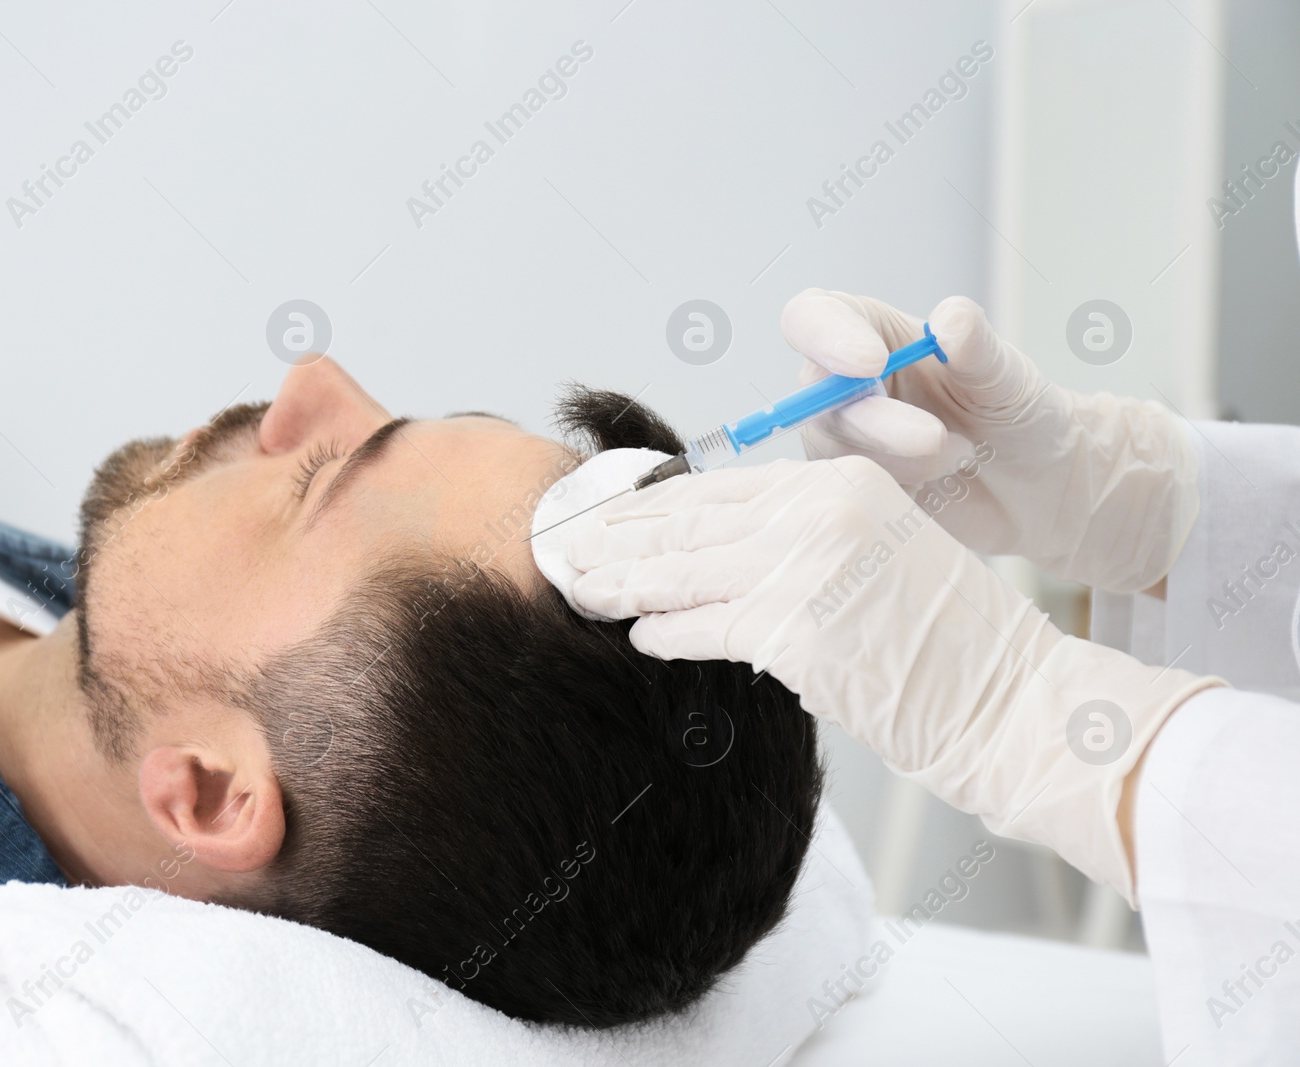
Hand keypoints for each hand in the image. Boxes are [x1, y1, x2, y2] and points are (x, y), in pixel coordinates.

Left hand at [567, 460, 1220, 901]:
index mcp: (840, 483)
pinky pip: (704, 628)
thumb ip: (801, 541)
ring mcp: (802, 570)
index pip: (719, 487)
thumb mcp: (880, 554)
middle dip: (616, 536)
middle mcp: (818, 513)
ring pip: (683, 571)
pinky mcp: (793, 633)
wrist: (1016, 700)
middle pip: (688, 520)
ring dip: (619, 582)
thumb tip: (715, 556)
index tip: (606, 513)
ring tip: (576, 588)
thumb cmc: (951, 642)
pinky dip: (665, 633)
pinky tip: (635, 635)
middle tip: (561, 546)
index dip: (652, 503)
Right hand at [780, 289, 1198, 594]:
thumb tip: (949, 319)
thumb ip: (977, 347)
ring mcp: (845, 442)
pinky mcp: (854, 491)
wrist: (1040, 489)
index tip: (870, 362)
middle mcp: (844, 387)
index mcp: (870, 334)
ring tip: (963, 455)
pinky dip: (901, 492)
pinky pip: (851, 495)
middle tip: (935, 438)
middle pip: (817, 398)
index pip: (811, 318)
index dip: (825, 337)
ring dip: (901, 460)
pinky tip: (944, 485)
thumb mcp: (1007, 376)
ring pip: (836, 452)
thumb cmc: (1019, 416)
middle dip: (875, 423)